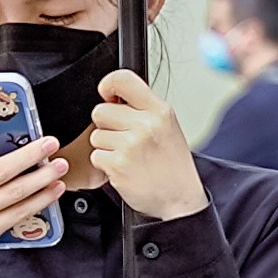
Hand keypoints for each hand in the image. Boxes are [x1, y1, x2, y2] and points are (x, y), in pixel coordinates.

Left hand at [79, 69, 206, 222]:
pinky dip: (105, 164)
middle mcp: (146, 124)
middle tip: (124, 138)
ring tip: (128, 156)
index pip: (123, 79)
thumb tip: (113, 94)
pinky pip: (96, 156)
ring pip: (96, 135)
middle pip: (101, 110)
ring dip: (106, 147)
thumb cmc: (173, 164)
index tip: (108, 94)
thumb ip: (143, 108)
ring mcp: (131, 145)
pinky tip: (124, 168)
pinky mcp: (118, 164)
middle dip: (106, 125)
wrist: (181, 198)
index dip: (108, 85)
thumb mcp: (168, 126)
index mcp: (160, 111)